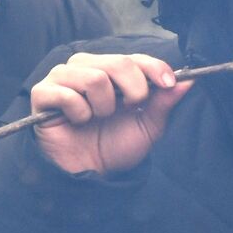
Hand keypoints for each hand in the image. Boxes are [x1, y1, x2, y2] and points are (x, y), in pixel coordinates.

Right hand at [30, 53, 193, 174]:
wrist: (90, 174)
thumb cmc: (115, 147)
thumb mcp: (148, 126)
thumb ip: (164, 102)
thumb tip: (189, 81)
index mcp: (111, 71)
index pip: (134, 57)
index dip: (154, 67)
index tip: (168, 83)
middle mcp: (86, 67)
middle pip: (117, 62)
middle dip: (132, 90)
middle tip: (127, 110)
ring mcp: (62, 78)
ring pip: (93, 77)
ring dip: (103, 106)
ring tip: (97, 118)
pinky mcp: (42, 93)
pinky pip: (67, 94)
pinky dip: (78, 113)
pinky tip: (76, 121)